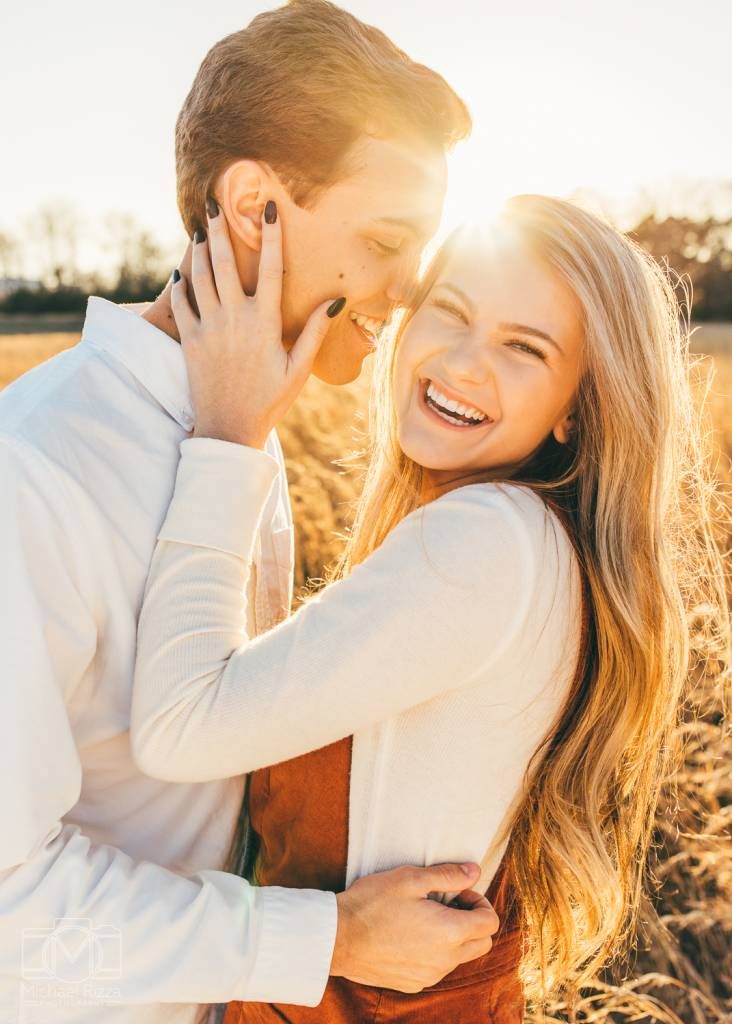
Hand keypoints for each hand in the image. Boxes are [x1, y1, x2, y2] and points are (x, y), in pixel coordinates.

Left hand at [171, 200, 345, 448]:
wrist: (228, 428)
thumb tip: (335, 301)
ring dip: (199, 251)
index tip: (269, 209)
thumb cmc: (269, 401)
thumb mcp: (298, 369)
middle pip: (226, 263)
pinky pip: (182, 305)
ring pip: (200, 278)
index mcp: (264, 322)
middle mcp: (234, 318)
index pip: (270, 268)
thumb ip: (313, 332)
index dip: (271, 237)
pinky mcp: (190, 341)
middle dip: (222, 229)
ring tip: (199, 230)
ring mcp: (209, 328)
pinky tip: (180, 273)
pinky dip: (180, 287)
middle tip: (214, 203)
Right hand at [331, 862, 499, 991]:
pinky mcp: (413, 983)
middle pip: (482, 943)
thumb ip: (447, 875)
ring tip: (426, 916)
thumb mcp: (411, 879)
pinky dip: (436, 951)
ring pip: (460, 957)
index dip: (480, 902)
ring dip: (455, 937)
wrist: (338, 939)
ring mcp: (429, 975)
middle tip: (448, 903)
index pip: (490, 922)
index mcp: (449, 932)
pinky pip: (438, 968)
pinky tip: (411, 934)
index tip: (459, 892)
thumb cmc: (372, 904)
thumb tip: (474, 872)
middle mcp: (445, 960)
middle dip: (473, 921)